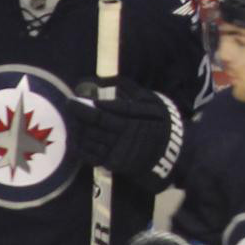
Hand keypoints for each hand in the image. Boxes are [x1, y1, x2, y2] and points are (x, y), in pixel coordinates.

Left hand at [66, 81, 186, 191]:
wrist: (174, 152)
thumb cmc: (160, 120)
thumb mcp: (148, 99)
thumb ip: (123, 87)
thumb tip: (97, 80)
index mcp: (132, 120)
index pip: (100, 113)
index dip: (82, 107)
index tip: (72, 99)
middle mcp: (124, 137)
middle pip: (91, 126)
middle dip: (77, 117)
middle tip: (69, 108)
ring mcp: (119, 152)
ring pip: (88, 141)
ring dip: (76, 130)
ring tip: (73, 122)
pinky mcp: (115, 164)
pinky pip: (90, 156)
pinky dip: (79, 147)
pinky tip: (75, 139)